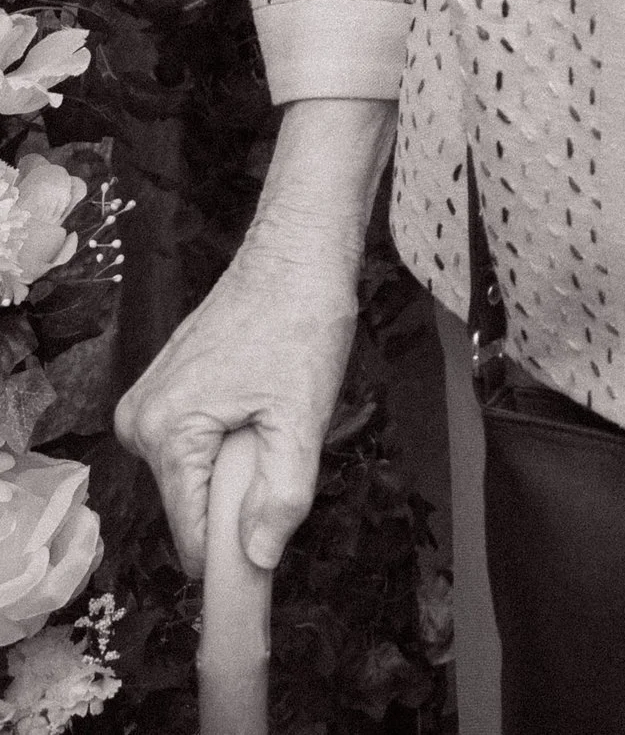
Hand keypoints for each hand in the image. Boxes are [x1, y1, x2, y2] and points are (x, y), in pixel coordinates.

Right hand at [116, 235, 356, 582]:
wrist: (298, 250)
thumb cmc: (300, 317)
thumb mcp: (302, 415)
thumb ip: (281, 495)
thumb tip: (257, 557)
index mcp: (166, 431)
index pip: (192, 534)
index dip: (235, 553)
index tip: (272, 547)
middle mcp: (141, 420)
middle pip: (193, 506)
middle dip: (240, 493)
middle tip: (281, 437)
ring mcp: (148, 403)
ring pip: (197, 477)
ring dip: (237, 465)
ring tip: (271, 411)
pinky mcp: (165, 391)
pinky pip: (197, 446)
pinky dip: (231, 439)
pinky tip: (258, 400)